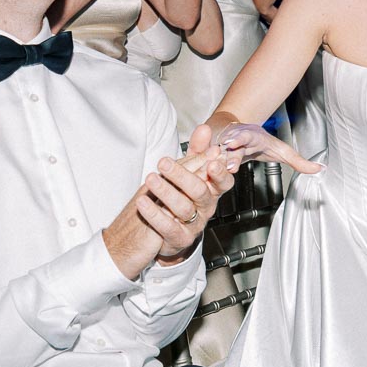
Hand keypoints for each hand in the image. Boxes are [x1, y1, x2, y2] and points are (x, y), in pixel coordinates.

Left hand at [102, 146, 232, 277]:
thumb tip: (204, 129)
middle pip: (200, 191)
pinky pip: (168, 227)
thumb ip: (197, 149)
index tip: (211, 163)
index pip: (224, 181)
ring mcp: (195, 223)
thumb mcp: (190, 169)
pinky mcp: (180, 238)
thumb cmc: (183, 194)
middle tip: (164, 163)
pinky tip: (142, 202)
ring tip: (150, 179)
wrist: (170, 229)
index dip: (219, 173)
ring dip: (166, 192)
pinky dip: (154, 214)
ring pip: (184, 208)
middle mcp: (206, 206)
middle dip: (182, 176)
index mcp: (212, 188)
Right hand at [196, 122, 322, 174]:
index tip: (236, 142)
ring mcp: (218, 144)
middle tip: (222, 160)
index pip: (247, 136)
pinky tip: (189, 171)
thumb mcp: (279, 150)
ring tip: (204, 167)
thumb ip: (298, 161)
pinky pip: (199, 158)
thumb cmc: (257, 140)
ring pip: (212, 152)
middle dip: (225, 152)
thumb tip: (320, 169)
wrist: (234, 126)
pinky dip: (195, 165)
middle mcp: (232, 138)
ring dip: (208, 160)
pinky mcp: (206, 150)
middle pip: (228, 146)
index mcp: (250, 136)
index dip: (241, 138)